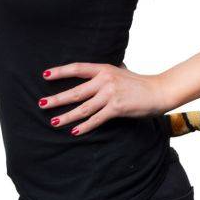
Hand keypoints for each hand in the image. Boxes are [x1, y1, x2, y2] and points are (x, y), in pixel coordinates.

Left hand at [37, 62, 167, 135]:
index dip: (60, 72)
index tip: (45, 75)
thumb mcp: (120, 71)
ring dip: (67, 116)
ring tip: (53, 121)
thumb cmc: (138, 82)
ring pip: (83, 108)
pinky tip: (74, 131)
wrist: (158, 91)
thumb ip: (107, 71)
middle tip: (41, 104)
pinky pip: (96, 119)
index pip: (77, 68)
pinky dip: (84, 126)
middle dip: (56, 99)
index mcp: (104, 68)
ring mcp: (110, 94)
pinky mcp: (116, 108)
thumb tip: (95, 70)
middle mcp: (105, 80)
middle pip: (75, 91)